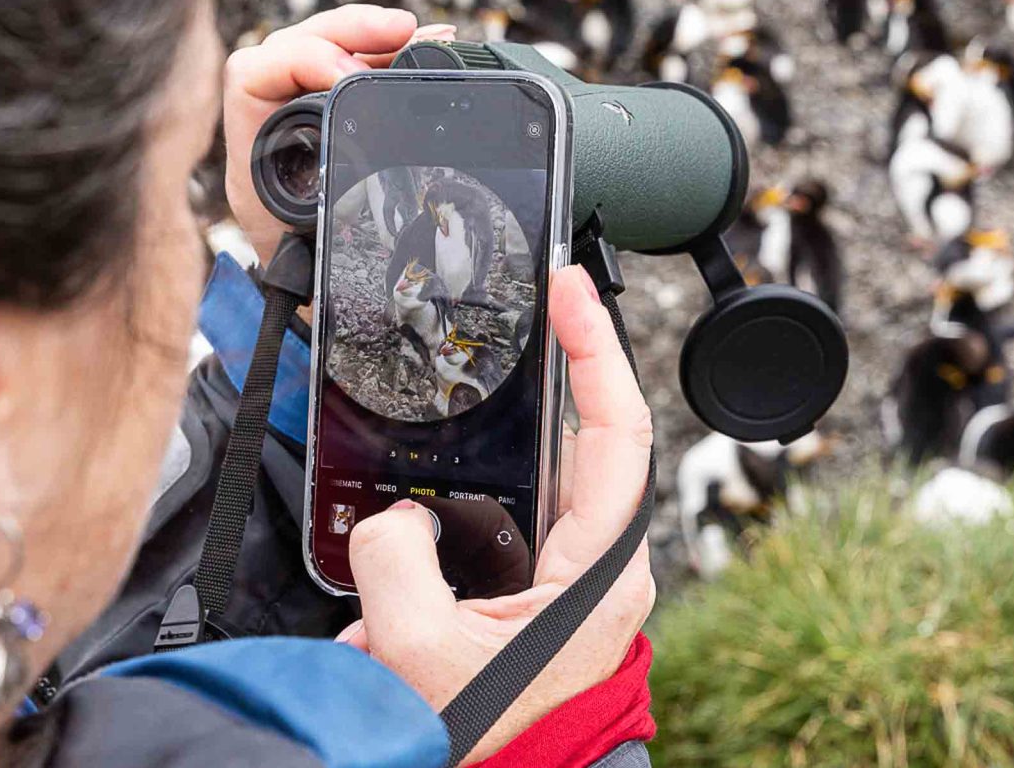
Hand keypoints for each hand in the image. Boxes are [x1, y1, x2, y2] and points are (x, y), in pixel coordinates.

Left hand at [223, 7, 455, 264]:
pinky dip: (383, 49)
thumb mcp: (312, 249)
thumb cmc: (305, 273)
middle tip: (400, 29)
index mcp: (251, 154)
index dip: (301, 60)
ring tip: (419, 33)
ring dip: (370, 34)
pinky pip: (346, 61)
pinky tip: (423, 41)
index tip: (351, 76)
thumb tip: (377, 172)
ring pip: (320, 44)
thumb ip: (332, 218)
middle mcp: (266, 122)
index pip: (252, 75)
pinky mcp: (323, 108)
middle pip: (291, 43)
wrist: (307, 292)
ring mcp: (292, 110)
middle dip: (347, 29)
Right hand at [337, 265, 656, 763]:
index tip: (571, 290)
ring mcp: (578, 578)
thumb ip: (394, 558)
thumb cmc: (483, 739)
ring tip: (509, 358)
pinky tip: (461, 458)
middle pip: (595, 436)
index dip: (597, 350)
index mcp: (600, 574)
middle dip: (568, 362)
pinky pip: (523, 509)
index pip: (618, 434)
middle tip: (541, 297)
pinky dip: (493, 473)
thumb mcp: (417, 647)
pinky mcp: (546, 590)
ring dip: (527, 420)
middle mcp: (603, 568)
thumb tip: (394, 518)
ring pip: (555, 470)